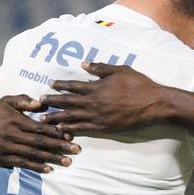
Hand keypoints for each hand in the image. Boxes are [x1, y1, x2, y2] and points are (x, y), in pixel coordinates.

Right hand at [0, 96, 76, 171]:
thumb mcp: (5, 102)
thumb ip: (23, 99)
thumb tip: (41, 102)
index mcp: (14, 119)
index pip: (39, 126)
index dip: (55, 132)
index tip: (71, 135)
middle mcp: (11, 134)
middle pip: (39, 141)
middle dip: (60, 146)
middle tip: (77, 151)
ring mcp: (7, 148)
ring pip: (33, 154)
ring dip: (52, 159)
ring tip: (68, 162)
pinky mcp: (3, 159)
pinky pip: (22, 163)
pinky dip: (36, 167)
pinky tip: (49, 169)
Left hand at [43, 63, 167, 134]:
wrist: (153, 104)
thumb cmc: (139, 84)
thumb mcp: (120, 70)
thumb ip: (101, 68)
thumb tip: (84, 64)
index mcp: (97, 87)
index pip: (74, 86)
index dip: (61, 85)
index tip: (50, 85)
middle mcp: (94, 102)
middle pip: (68, 102)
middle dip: (52, 102)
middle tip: (39, 103)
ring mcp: (98, 116)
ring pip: (72, 117)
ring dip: (56, 118)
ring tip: (44, 119)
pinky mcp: (104, 128)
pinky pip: (83, 129)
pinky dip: (71, 129)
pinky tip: (61, 129)